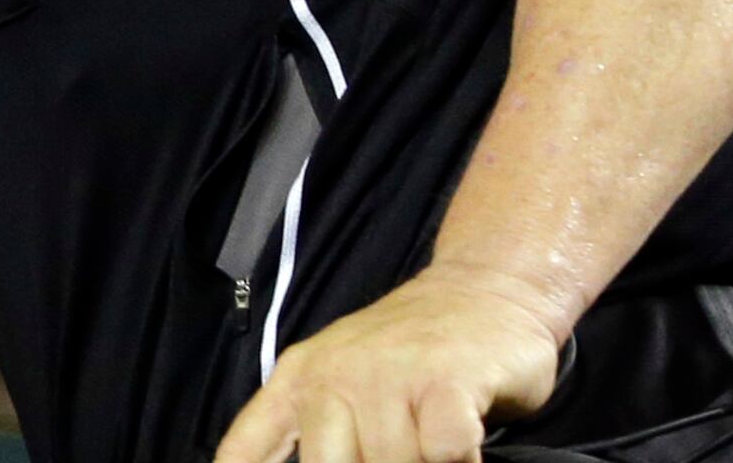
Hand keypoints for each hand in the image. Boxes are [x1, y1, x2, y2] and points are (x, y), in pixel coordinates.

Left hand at [213, 265, 566, 462]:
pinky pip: (445, 452)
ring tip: (432, 439)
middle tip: (398, 452)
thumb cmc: (415, 352)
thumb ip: (313, 434)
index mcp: (300, 378)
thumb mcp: (342, 380)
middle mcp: (335, 373)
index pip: (246, 449)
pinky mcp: (446, 378)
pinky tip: (463, 442)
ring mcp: (390, 373)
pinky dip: (460, 459)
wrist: (486, 287)